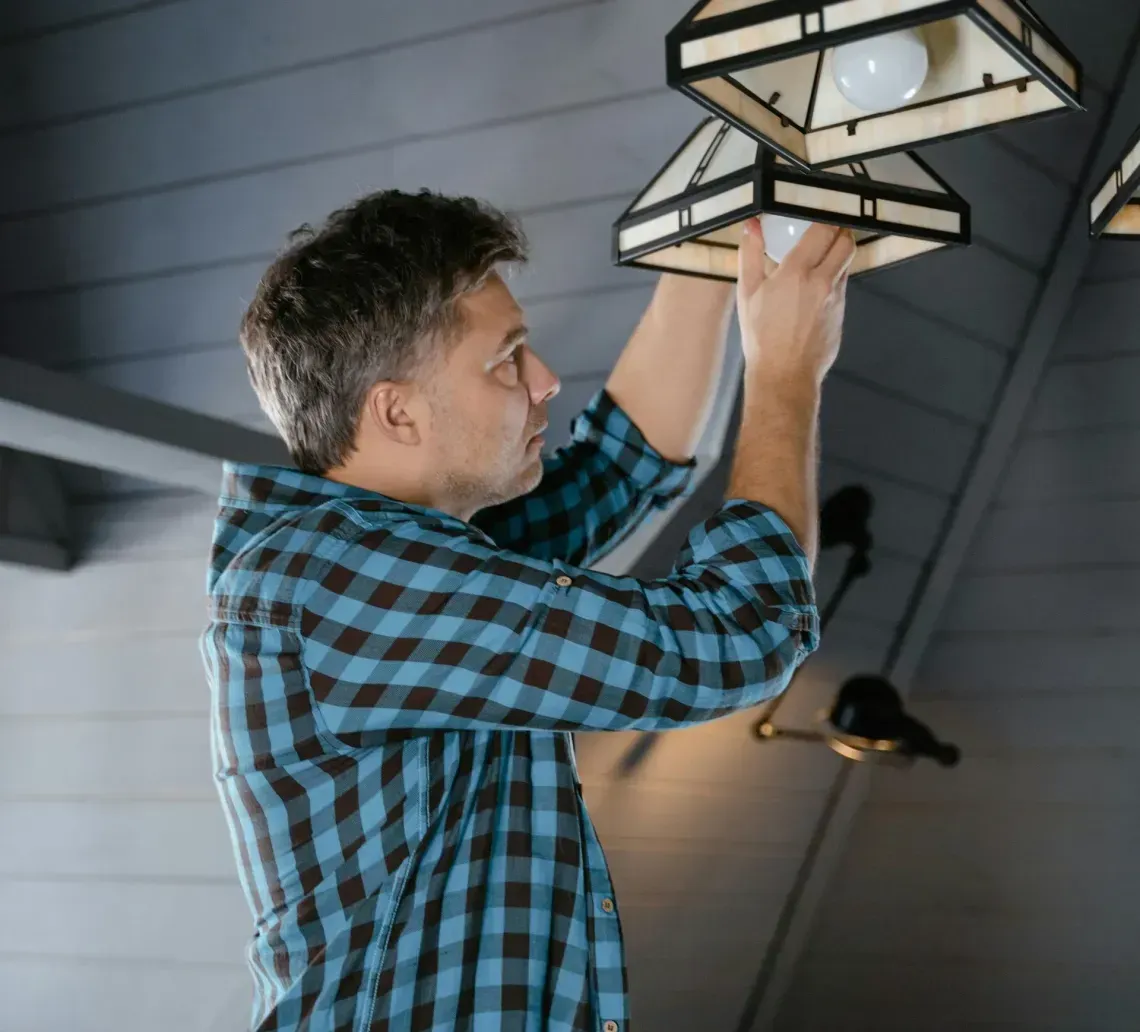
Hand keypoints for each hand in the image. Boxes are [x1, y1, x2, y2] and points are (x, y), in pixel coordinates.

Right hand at [736, 218, 855, 385]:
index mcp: (797, 272)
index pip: (823, 230)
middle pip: (845, 242)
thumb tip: (752, 226)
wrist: (784, 374)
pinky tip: (818, 286)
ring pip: (847, 263)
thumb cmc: (761, 336)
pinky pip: (843, 286)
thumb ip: (750, 254)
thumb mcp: (747, 293)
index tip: (817, 212)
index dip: (824, 217)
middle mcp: (823, 282)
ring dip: (839, 253)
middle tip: (827, 228)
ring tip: (823, 254)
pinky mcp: (842, 314)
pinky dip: (835, 278)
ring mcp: (836, 298)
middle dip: (839, 230)